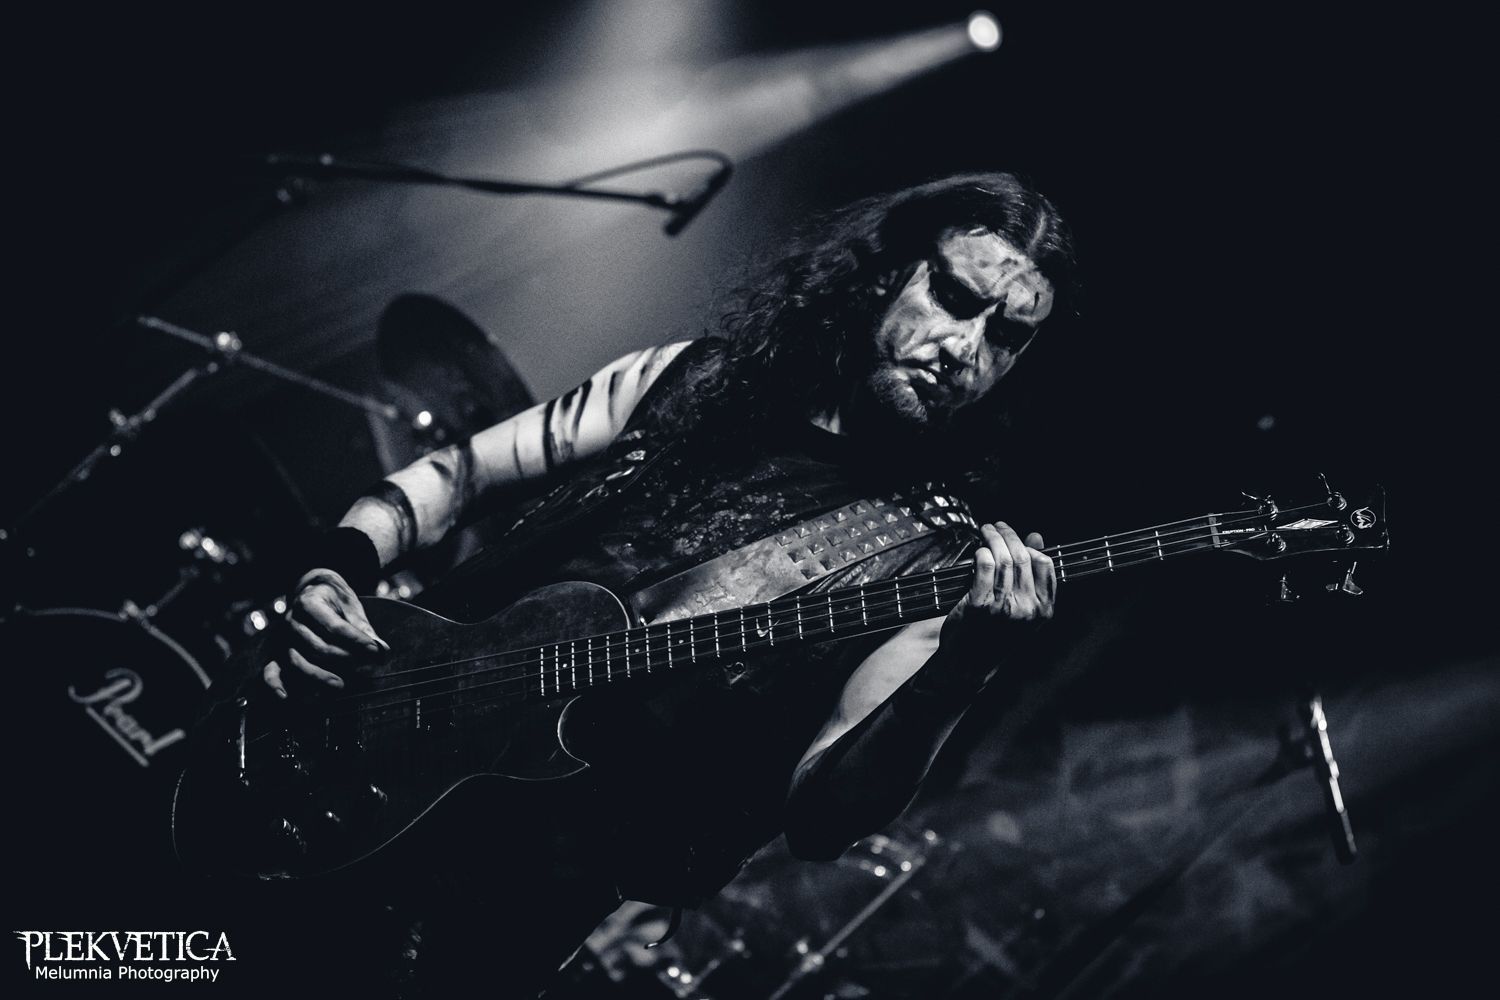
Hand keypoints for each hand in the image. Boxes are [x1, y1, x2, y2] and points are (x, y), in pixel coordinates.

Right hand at [262, 569, 387, 698]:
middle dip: (343, 660)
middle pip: (317, 647)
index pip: (334, 626)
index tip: (375, 650)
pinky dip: (275, 684)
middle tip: (365, 669)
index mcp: (309, 602)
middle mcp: (292, 620)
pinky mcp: (277, 653)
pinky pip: (270, 671)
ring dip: (319, 677)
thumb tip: (381, 650)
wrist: (309, 590)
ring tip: (340, 685)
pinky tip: (286, 697)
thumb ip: (363, 628)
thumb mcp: (349, 605)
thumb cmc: (333, 600)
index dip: (356, 641)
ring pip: (297, 661)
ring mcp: (282, 638)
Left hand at [938, 522, 1055, 672]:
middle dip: (1009, 535)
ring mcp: (1003, 607)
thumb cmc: (996, 635)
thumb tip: (1036, 537)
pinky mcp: (979, 605)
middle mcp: (1026, 608)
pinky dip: (981, 552)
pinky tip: (978, 550)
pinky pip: (983, 567)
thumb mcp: (1024, 610)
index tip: (1019, 538)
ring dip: (992, 538)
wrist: (970, 665)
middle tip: (997, 526)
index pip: (1045, 565)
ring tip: (985, 530)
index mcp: (1043, 610)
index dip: (1031, 546)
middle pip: (1022, 557)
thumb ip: (1032, 576)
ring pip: (1002, 559)